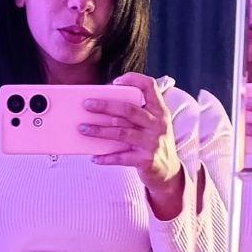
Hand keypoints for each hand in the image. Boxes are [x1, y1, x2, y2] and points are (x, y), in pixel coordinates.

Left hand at [78, 72, 183, 200]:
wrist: (169, 171)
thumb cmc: (153, 142)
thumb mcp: (152, 124)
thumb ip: (136, 113)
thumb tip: (102, 105)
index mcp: (160, 111)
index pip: (150, 86)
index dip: (133, 79)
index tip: (115, 82)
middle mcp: (157, 124)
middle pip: (128, 110)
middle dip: (105, 106)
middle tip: (87, 105)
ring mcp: (152, 143)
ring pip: (121, 133)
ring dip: (99, 130)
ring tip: (82, 128)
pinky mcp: (146, 161)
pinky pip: (121, 158)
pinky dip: (106, 157)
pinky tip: (93, 157)